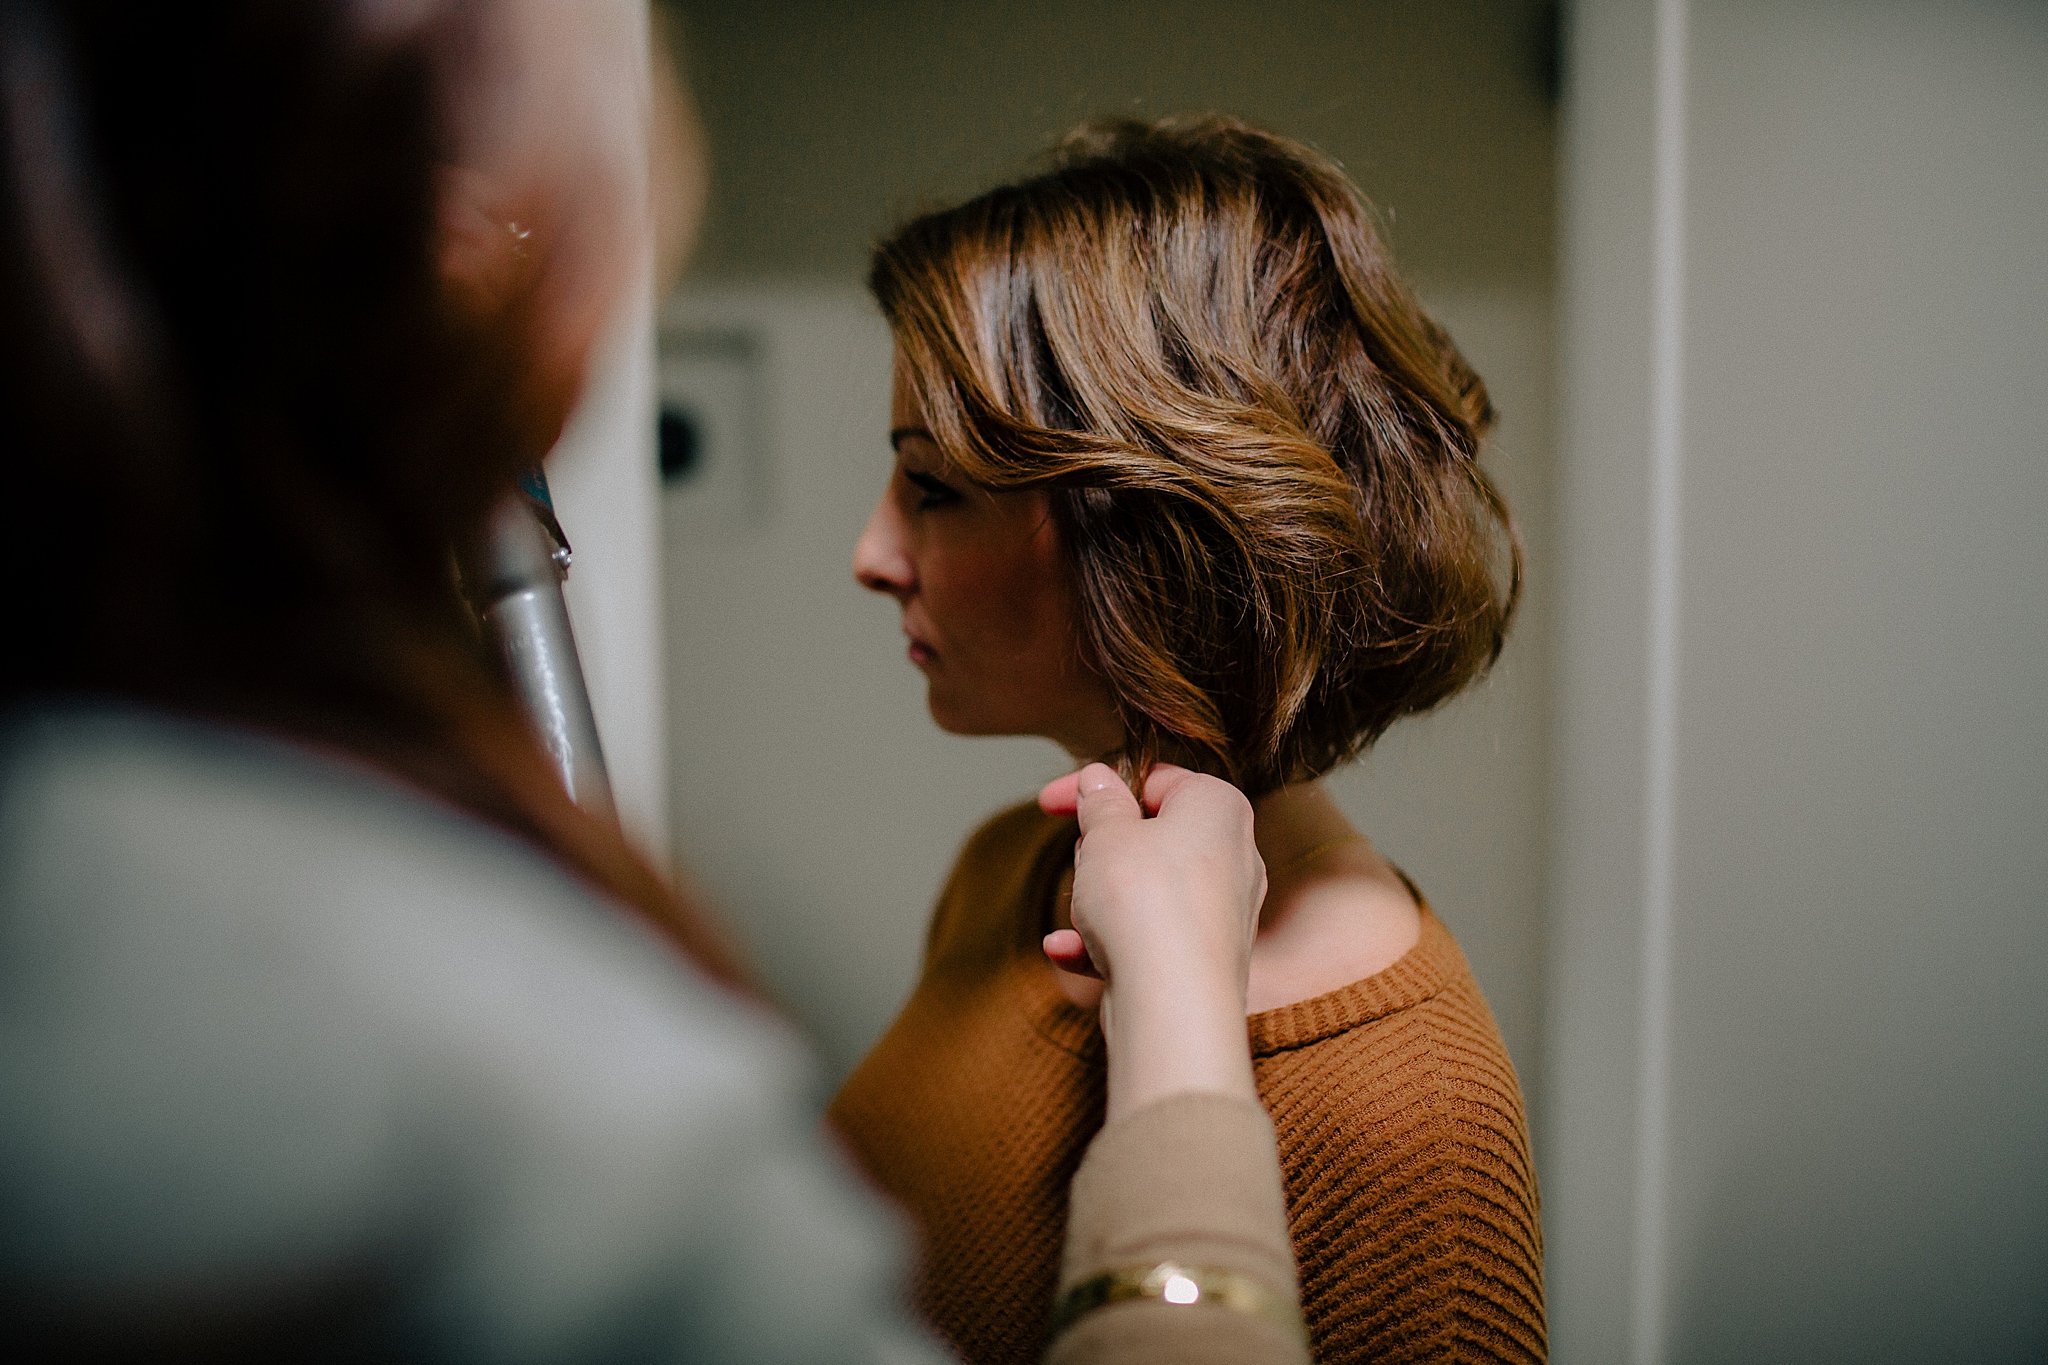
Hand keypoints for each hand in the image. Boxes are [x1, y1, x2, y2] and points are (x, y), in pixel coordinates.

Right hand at [1037, 763, 1267, 1118]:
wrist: (1172, 1003)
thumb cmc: (1146, 903)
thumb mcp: (1106, 833)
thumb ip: (1100, 801)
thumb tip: (1100, 781)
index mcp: (1218, 807)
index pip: (1154, 780)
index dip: (1097, 787)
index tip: (1054, 802)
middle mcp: (1233, 856)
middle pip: (1149, 838)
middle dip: (1101, 852)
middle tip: (1084, 863)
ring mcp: (1221, 912)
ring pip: (1143, 892)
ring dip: (1097, 903)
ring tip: (1085, 915)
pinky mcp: (1204, 959)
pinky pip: (1147, 938)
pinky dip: (1107, 943)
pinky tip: (1067, 950)